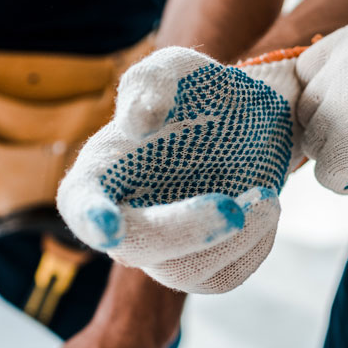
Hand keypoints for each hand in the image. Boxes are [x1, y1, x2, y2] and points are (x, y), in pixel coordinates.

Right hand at [57, 45, 306, 293]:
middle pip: (138, 247)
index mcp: (100, 175)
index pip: (81, 205)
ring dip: (234, 239)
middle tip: (234, 208)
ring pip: (185, 273)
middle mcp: (123, 222)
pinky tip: (265, 210)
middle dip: (186, 230)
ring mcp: (160, 253)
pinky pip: (223, 277)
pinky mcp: (200, 269)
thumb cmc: (202, 93)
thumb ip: (150, 82)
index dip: (92, 218)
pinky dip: (254, 246)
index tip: (110, 226)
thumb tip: (136, 123)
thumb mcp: (178, 69)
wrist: (253, 121)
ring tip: (266, 197)